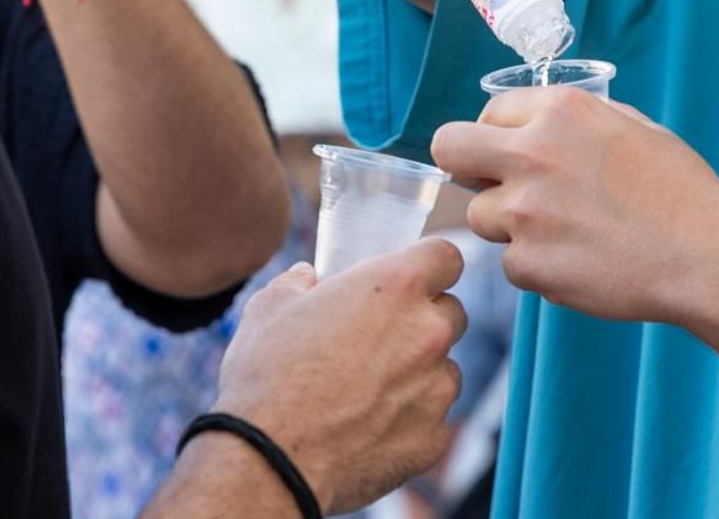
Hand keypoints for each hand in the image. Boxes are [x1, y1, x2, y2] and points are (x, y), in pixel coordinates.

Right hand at [210, 242, 467, 513]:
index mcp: (396, 286)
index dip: (430, 265)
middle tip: (381, 337)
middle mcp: (428, 331)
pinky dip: (411, 419)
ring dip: (420, 371)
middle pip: (452, 311)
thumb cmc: (267, 378)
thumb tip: (306, 277)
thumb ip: (298, 282)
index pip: (447, 256)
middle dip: (424, 319)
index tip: (412, 279)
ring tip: (368, 389)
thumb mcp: (270, 308)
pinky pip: (433, 418)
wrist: (270, 462)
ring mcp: (436, 387)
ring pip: (445, 367)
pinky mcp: (434, 437)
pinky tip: (368, 427)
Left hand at [431, 90, 718, 324]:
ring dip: (510, 226)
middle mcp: (532, 152)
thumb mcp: (631, 126)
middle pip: (449, 149)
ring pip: (480, 215)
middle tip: (495, 186)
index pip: (487, 113)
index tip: (514, 155)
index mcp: (559, 111)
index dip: (498, 136)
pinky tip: (579, 262)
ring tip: (565, 233)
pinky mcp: (528, 263)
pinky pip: (511, 263)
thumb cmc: (679, 191)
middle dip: (466, 166)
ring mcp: (525, 211)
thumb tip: (535, 124)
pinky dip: (537, 266)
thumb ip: (573, 120)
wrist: (706, 256)